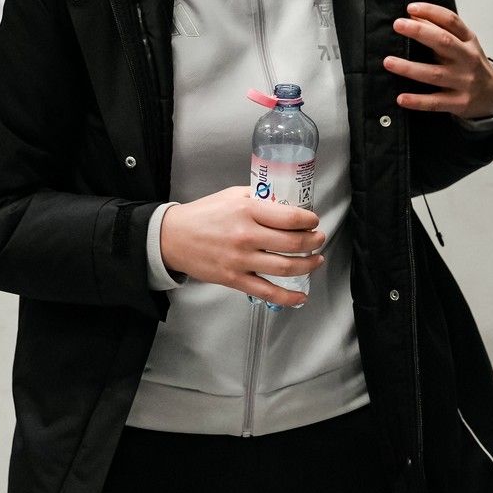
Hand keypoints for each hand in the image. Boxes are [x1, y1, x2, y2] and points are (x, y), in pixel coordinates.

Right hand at [158, 185, 325, 307]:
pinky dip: (288, 297)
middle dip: (314, 241)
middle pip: (293, 243)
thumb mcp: (232, 195)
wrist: (173, 237)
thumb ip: (259, 198)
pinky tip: (302, 296)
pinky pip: (267, 291)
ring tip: (316, 259)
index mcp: (247, 210)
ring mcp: (241, 260)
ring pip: (285, 267)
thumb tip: (286, 203)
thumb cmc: (203, 214)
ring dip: (308, 264)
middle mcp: (246, 236)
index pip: (290, 217)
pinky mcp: (234, 279)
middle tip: (319, 238)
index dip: (309, 220)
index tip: (313, 221)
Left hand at [384, 2, 492, 118]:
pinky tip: (401, 98)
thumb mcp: (463, 45)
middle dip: (420, 32)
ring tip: (388, 62)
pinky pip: (435, 102)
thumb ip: (441, 31)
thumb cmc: (470, 65)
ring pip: (434, 74)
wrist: (492, 95)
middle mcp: (468, 59)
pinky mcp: (459, 103)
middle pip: (444, 42)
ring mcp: (465, 82)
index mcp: (469, 41)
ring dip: (410, 68)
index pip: (451, 21)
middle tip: (398, 25)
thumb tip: (413, 16)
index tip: (410, 8)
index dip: (431, 12)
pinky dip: (418, 101)